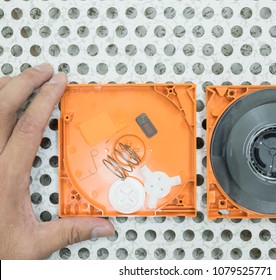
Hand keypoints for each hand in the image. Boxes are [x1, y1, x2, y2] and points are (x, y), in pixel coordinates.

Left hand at [0, 64, 113, 258]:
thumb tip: (104, 227)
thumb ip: (70, 232)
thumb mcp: (33, 245)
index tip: (58, 83)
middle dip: (25, 82)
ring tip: (21, 77)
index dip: (45, 100)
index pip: (29, 127)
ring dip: (3, 88)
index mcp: (6, 177)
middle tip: (43, 70)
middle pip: (3, 107)